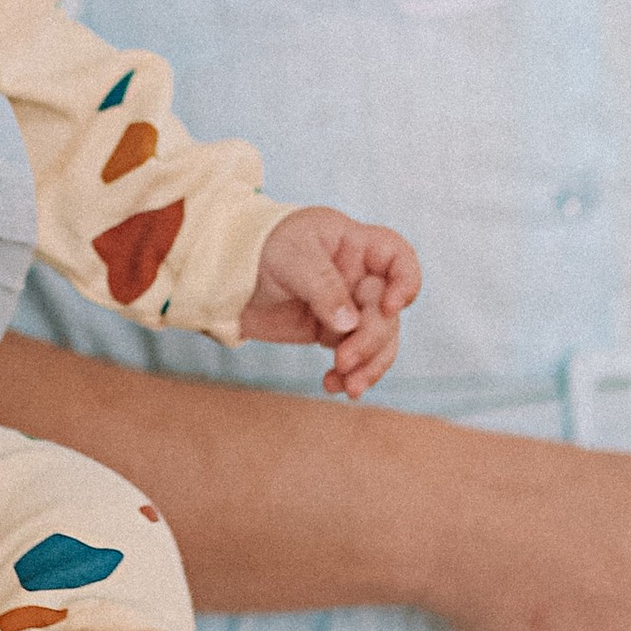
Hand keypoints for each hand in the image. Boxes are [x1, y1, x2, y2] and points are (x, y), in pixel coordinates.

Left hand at [240, 206, 418, 395]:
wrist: (223, 276)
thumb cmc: (258, 248)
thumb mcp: (291, 257)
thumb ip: (324, 287)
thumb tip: (349, 325)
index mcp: (352, 244)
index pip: (398, 256)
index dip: (406, 281)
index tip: (391, 307)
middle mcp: (357, 275)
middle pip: (387, 310)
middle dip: (371, 340)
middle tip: (344, 360)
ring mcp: (347, 306)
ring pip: (378, 339)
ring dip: (368, 366)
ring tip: (348, 386)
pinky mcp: (331, 332)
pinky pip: (354, 357)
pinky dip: (350, 374)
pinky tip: (333, 385)